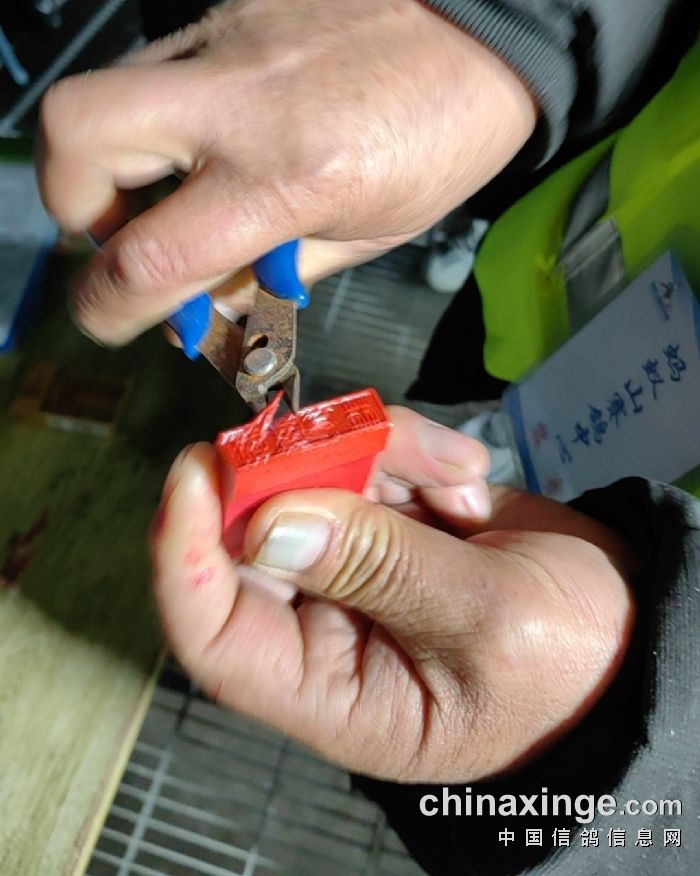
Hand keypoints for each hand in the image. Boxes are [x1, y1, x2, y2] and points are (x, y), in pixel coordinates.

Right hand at [38, 0, 535, 343]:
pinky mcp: (224, 8)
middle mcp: (236, 101)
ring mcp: (222, 41)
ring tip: (169, 187)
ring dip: (107, 158)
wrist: (481, 25)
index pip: (148, 256)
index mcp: (287, 176)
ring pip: (98, 89)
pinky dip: (153, 116)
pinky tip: (205, 137)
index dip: (105, 307)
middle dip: (70, 200)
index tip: (111, 316)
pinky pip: (148, 67)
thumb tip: (188, 307)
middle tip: (123, 230)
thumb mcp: (364, 236)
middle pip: (76, 131)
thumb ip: (264, 275)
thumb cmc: (439, 145)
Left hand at [151, 408, 634, 783]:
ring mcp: (354, 561)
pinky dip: (412, 449)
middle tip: (366, 439)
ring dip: (381, 451)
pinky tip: (468, 481)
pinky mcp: (387, 514)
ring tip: (458, 476)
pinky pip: (363, 455)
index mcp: (331, 690)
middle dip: (307, 470)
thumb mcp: (484, 621)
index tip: (197, 470)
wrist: (635, 625)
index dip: (186, 555)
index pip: (215, 633)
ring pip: (314, 474)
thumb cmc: (571, 663)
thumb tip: (270, 523)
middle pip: (256, 530)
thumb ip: (379, 566)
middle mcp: (326, 625)